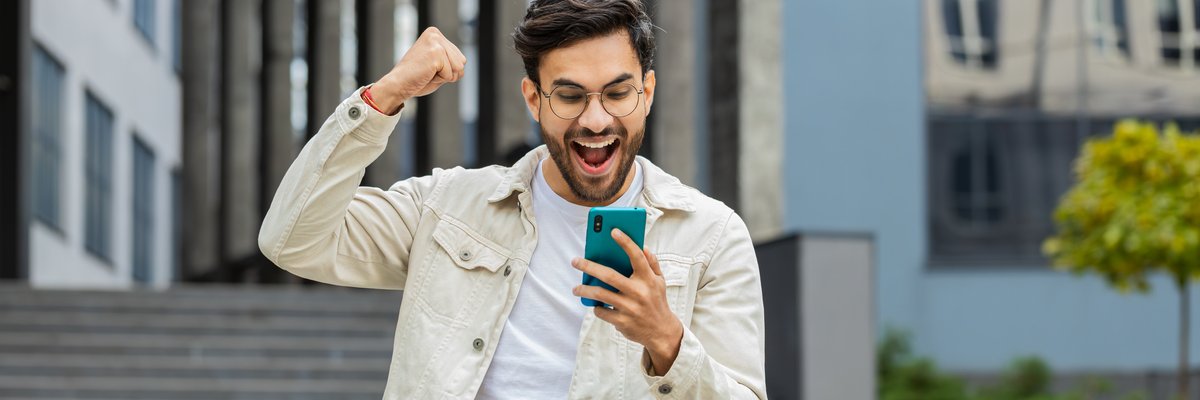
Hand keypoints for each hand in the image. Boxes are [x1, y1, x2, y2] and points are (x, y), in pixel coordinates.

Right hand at [370, 27, 465, 112]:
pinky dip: (440, 80)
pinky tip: (425, 74)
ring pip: (459, 68)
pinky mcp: (436, 53)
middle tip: (428, 72)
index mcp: (435, 34)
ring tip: (427, 72)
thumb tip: (464, 61)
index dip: (448, 70)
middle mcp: (435, 34)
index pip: (461, 58)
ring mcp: (435, 42)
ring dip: (445, 76)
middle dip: (448, 73)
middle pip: (462, 62)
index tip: (429, 68)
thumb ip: (450, 60)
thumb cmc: (416, 78)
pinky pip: (451, 74)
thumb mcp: (437, 65)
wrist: (398, 85)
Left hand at [571, 229, 683, 374]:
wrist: (661, 332)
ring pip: (600, 294)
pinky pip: (601, 311)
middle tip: (575, 261)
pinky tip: (594, 304)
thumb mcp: (660, 281)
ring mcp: (629, 308)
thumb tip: (643, 246)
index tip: (613, 231)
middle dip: (589, 266)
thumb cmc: (657, 301)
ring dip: (584, 290)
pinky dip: (596, 307)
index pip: (637, 256)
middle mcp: (639, 292)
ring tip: (576, 288)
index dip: (626, 242)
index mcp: (648, 279)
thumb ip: (652, 263)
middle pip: (609, 275)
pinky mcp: (622, 321)